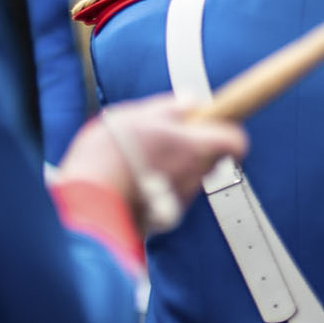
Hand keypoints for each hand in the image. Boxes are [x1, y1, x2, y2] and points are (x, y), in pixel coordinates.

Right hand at [58, 96, 246, 234]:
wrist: (87, 204)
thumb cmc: (111, 156)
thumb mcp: (136, 116)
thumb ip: (168, 108)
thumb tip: (191, 101)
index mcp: (195, 147)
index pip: (236, 141)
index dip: (227, 130)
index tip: (212, 122)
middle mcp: (194, 177)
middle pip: (208, 158)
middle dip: (190, 147)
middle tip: (162, 137)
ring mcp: (180, 201)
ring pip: (185, 177)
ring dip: (169, 166)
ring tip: (136, 159)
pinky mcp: (163, 221)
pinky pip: (166, 196)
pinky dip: (154, 187)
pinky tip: (129, 180)